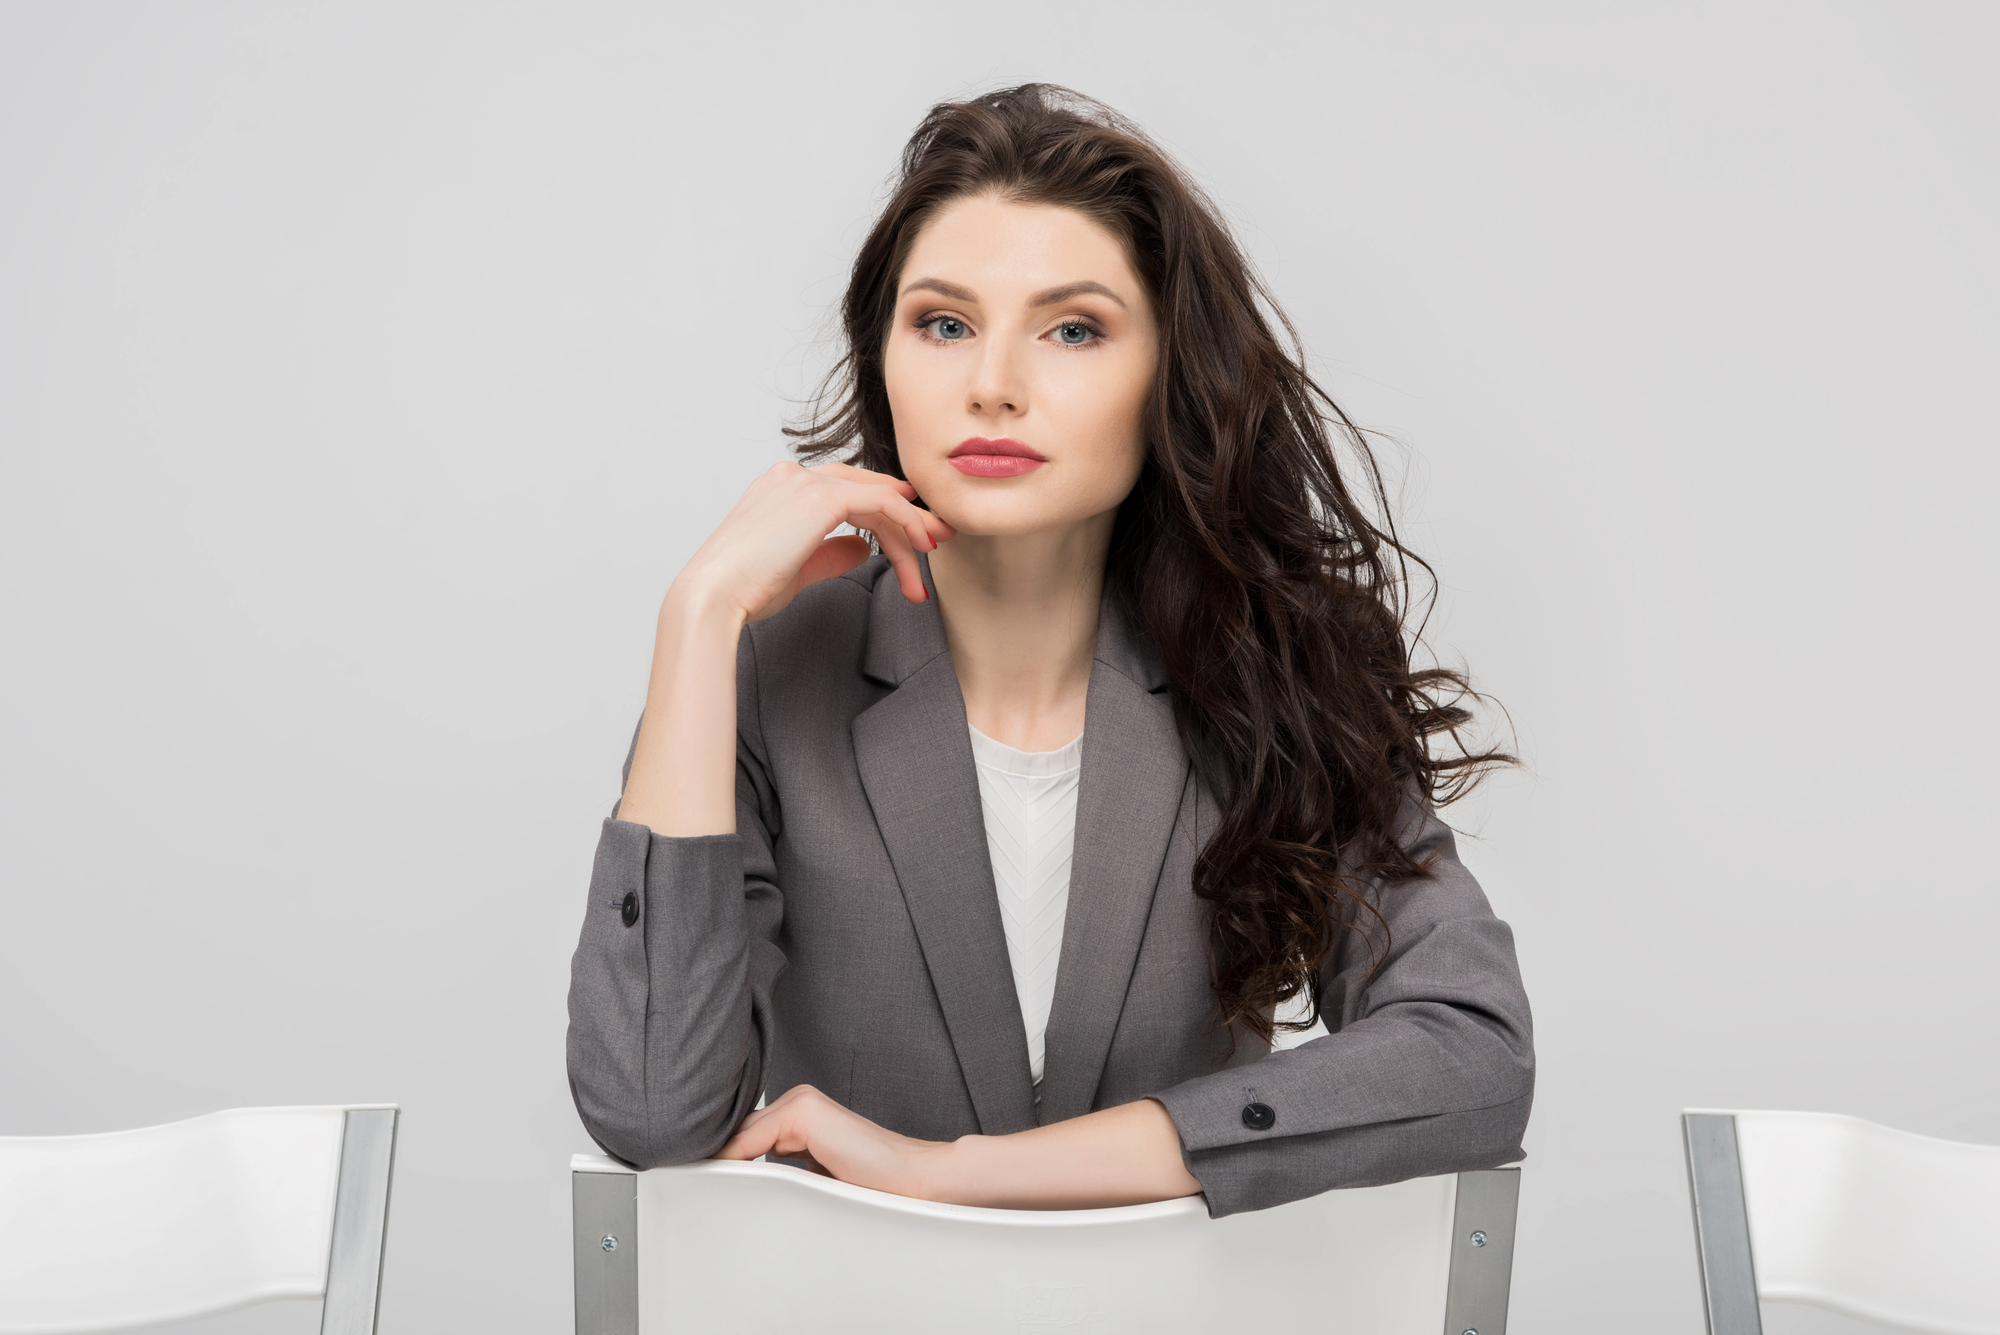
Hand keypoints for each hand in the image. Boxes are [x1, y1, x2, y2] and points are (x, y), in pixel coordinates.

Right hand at [673, 462, 956, 623]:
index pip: (846, 490)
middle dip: (907, 516)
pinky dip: (905, 521)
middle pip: (866, 490)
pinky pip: (881, 502)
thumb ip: (831, 552)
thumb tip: (863, 547)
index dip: (883, 510)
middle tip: (937, 538)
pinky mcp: (822, 498)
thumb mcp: (797, 567)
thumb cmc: (744, 589)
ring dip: (909, 528)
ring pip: (878, 498)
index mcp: (782, 487)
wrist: (715, 595)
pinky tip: (919, 546)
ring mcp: (807, 482)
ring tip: (929, 558)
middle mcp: (794, 476)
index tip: (912, 534)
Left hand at [714, 1084, 954, 1198]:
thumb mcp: (814, 1179)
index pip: (745, 1134)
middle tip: (688, 1184)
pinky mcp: (803, 1112)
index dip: (721, 1157)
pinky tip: (718, 1180)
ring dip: (720, 1162)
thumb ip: (782, 1172)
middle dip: (716, 1158)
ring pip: (739, 1135)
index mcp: (801, 1113)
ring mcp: (801, 1102)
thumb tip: (739, 1183)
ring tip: (700, 1187)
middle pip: (737, 1132)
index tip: (697, 1179)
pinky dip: (731, 1162)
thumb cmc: (873, 1185)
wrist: (913, 1181)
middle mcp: (798, 1101)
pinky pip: (749, 1140)